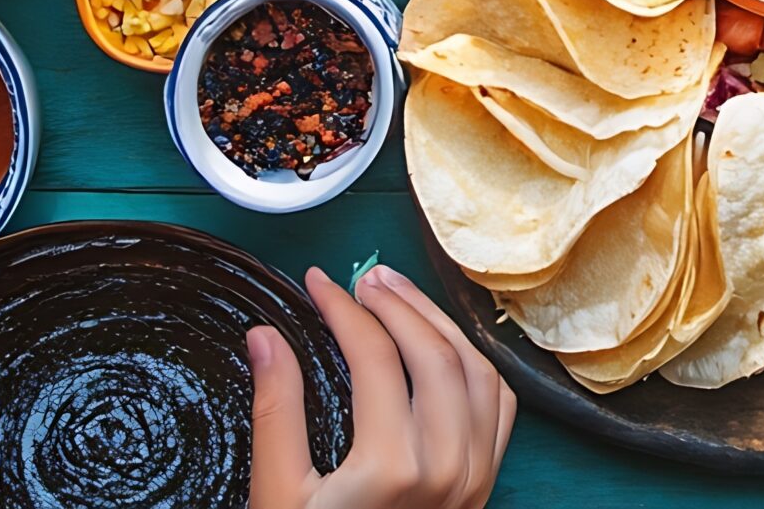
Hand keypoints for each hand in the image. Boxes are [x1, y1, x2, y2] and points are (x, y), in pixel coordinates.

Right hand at [249, 266, 509, 508]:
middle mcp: (446, 465)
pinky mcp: (486, 483)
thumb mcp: (278, 496)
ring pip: (474, 369)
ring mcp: (474, 475)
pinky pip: (498, 404)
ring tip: (399, 295)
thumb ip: (276, 411)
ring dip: (439, 323)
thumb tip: (265, 335)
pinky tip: (444, 343)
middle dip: (397, 302)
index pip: (374, 355)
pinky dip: (474, 362)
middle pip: (432, 350)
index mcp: (391, 466)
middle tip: (362, 276)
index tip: (317, 283)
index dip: (343, 308)